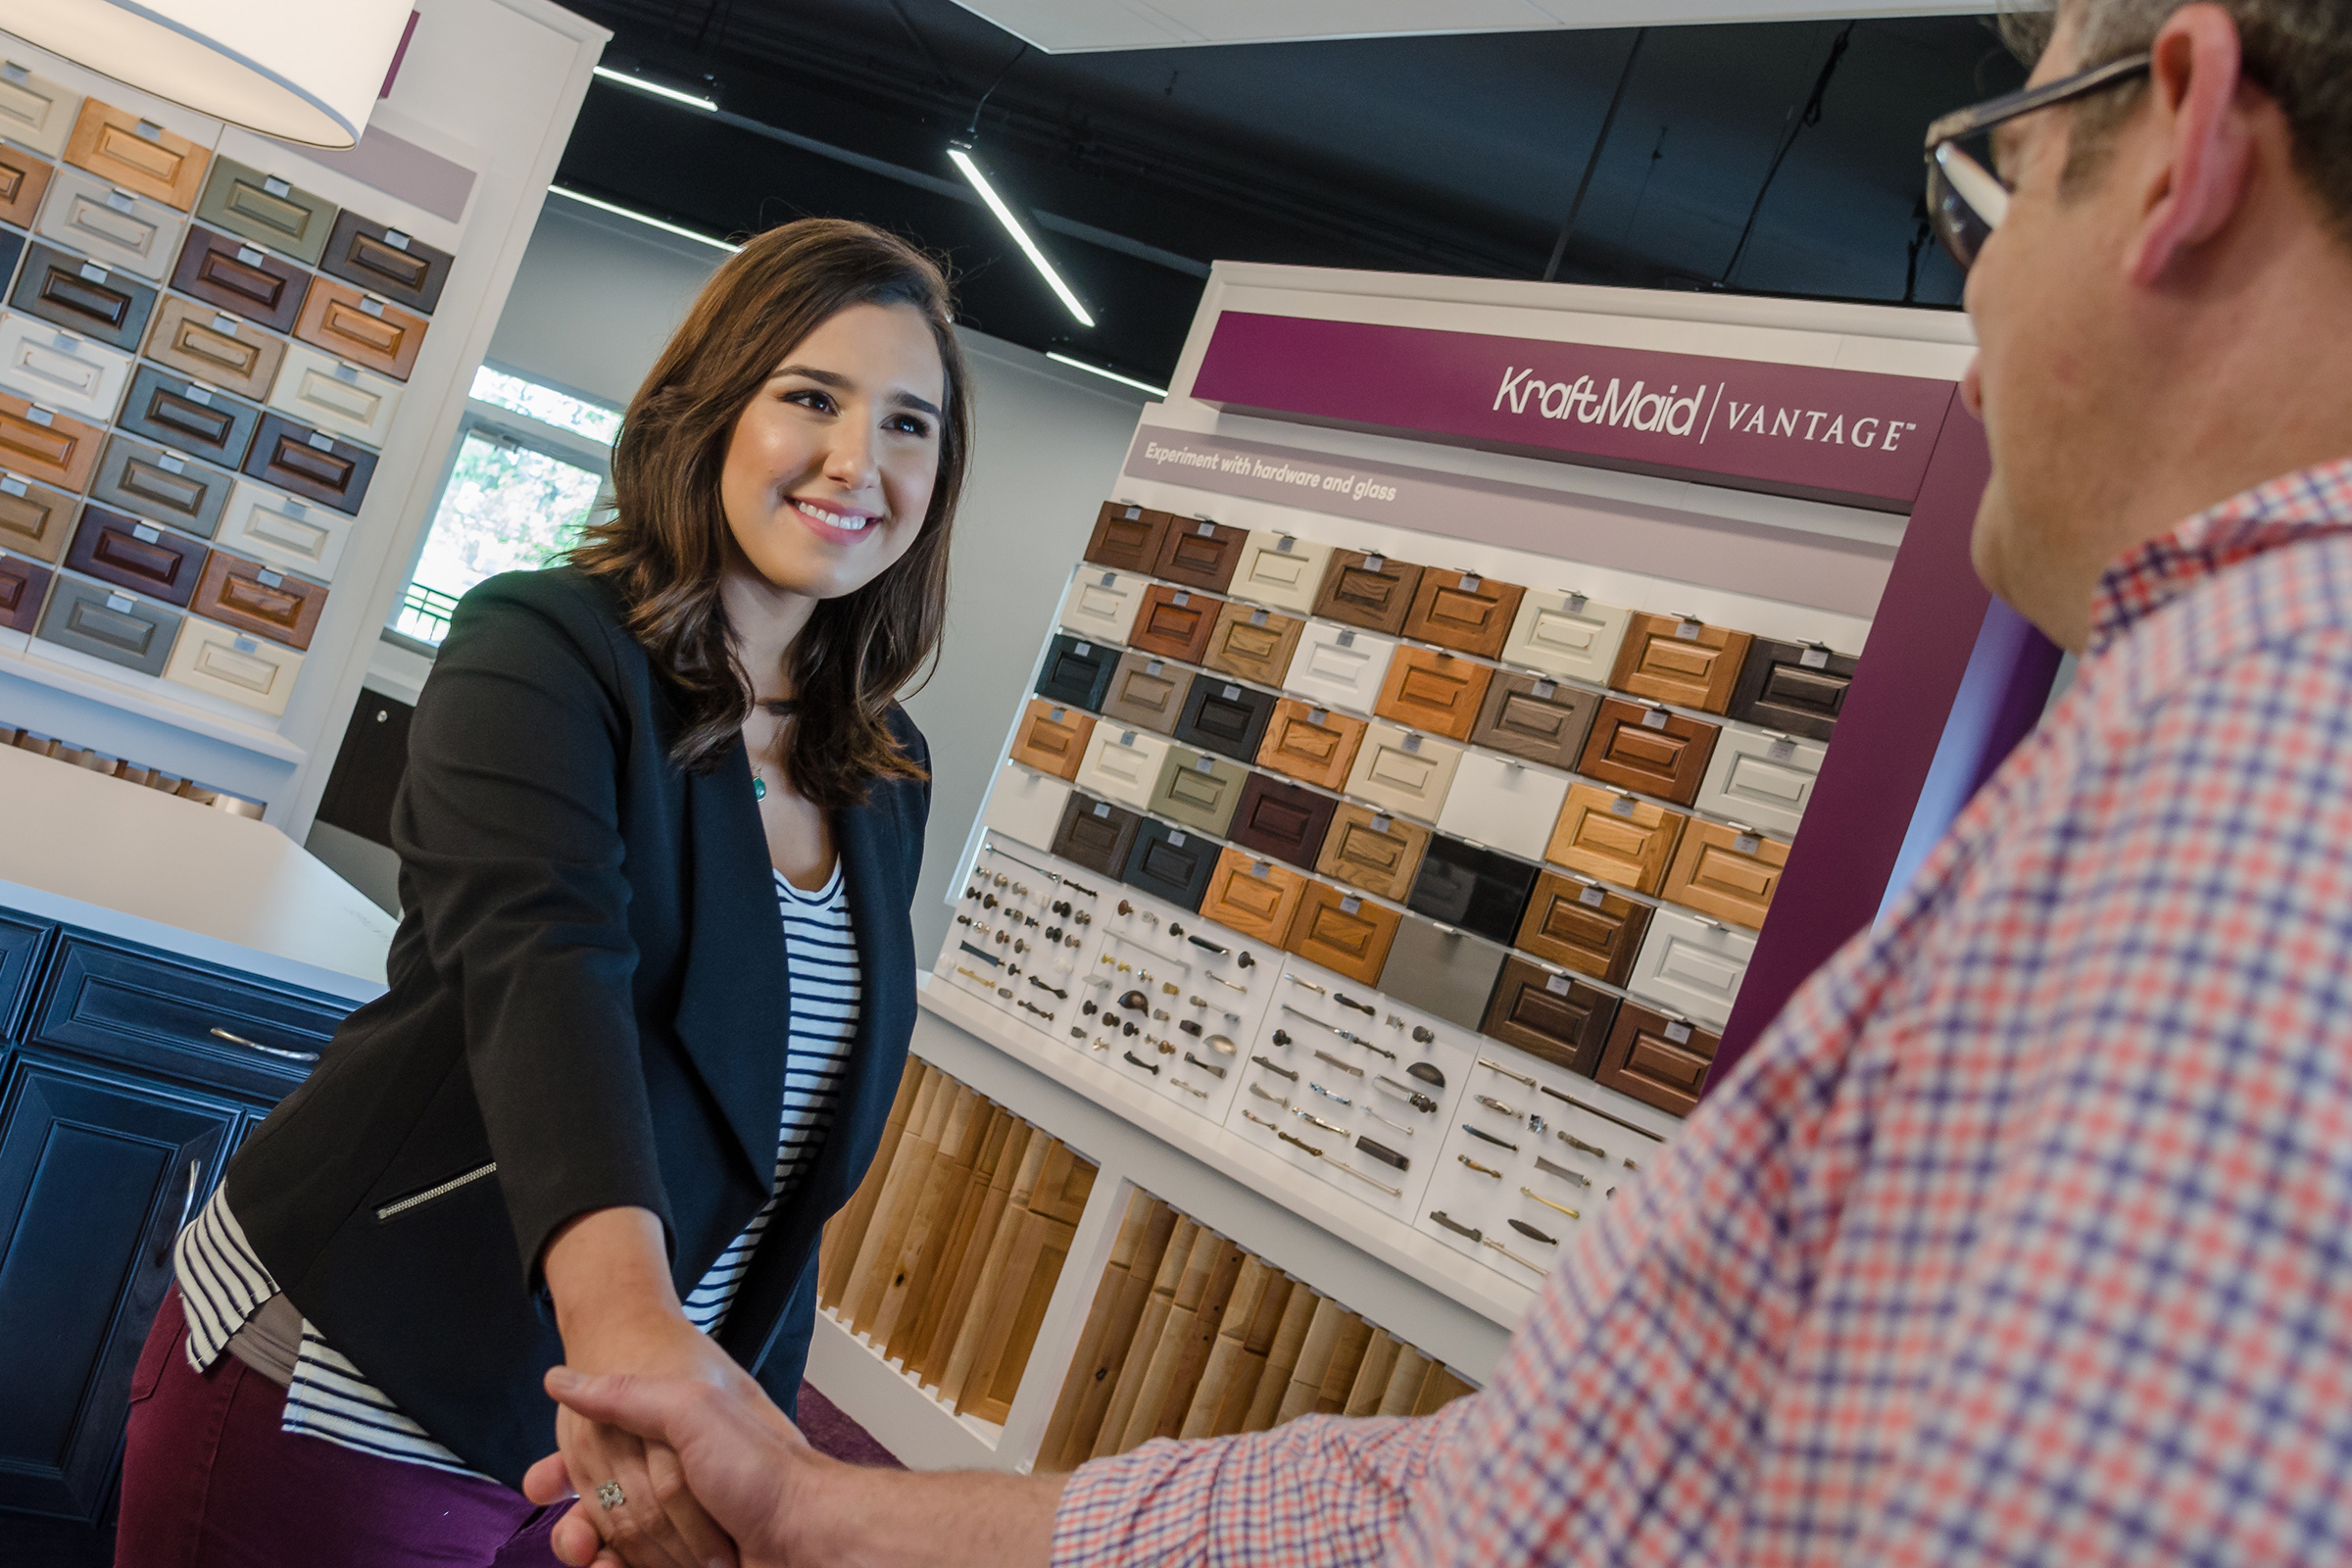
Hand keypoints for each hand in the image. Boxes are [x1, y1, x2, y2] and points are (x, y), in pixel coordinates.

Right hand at [550, 1308, 757, 1567]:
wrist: (812, 1532)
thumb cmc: (760, 1468)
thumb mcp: (695, 1410)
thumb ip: (627, 1397)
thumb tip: (559, 1380)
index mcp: (670, 1443)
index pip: (599, 1457)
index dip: (566, 1472)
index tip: (543, 1484)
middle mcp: (675, 1485)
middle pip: (602, 1509)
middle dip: (577, 1528)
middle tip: (575, 1541)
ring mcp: (683, 1532)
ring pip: (614, 1547)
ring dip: (594, 1556)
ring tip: (592, 1559)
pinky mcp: (686, 1563)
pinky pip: (634, 1567)